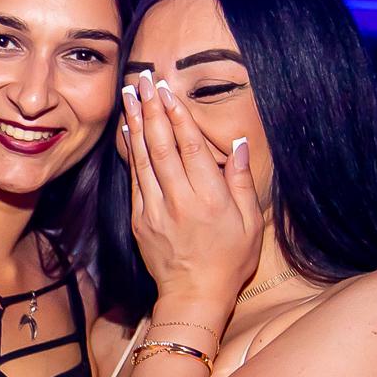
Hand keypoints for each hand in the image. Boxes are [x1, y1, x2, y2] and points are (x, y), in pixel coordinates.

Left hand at [120, 71, 261, 315]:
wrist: (194, 297)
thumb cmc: (229, 261)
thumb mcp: (248, 223)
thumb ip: (240, 181)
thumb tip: (238, 145)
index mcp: (208, 199)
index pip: (190, 149)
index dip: (177, 117)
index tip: (168, 92)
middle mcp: (179, 201)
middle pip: (161, 147)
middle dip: (150, 110)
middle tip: (142, 80)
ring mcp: (155, 211)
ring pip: (142, 160)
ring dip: (135, 124)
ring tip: (129, 95)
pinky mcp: (140, 220)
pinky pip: (134, 179)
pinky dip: (130, 153)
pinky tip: (128, 132)